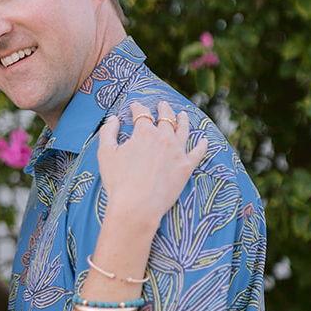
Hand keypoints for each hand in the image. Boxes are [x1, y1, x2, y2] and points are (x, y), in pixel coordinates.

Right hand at [97, 99, 208, 224]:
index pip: (141, 113)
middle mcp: (163, 137)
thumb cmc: (118, 181)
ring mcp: (177, 151)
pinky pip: (198, 152)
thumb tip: (113, 119)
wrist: (137, 206)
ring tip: (182, 115)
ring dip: (183, 120)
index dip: (137, 108)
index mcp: (144, 132)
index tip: (135, 107)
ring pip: (183, 130)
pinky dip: (202, 145)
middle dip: (163, 109)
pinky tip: (205, 140)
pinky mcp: (186, 167)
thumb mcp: (106, 153)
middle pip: (165, 118)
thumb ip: (108, 132)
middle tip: (162, 104)